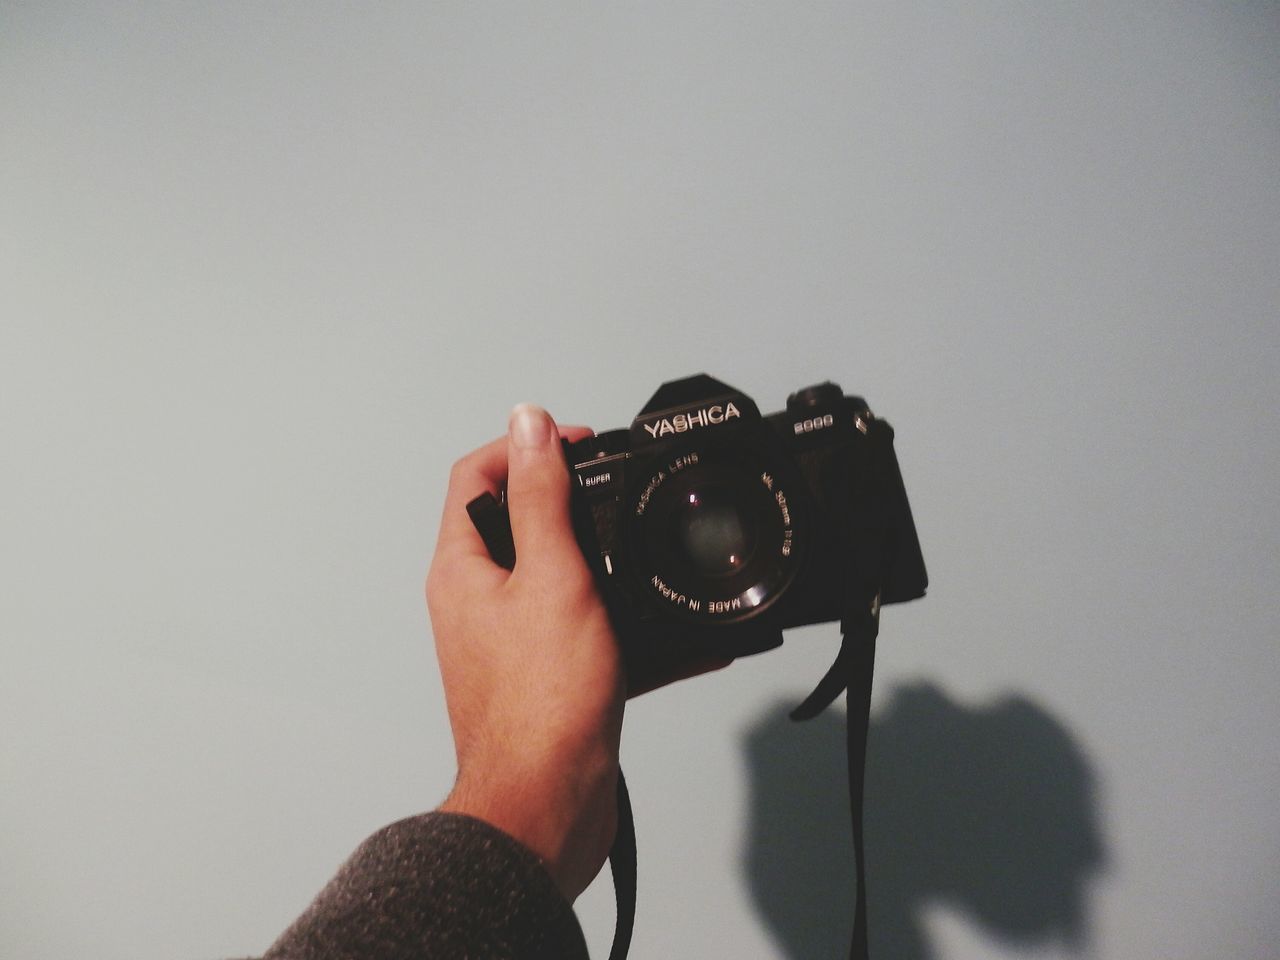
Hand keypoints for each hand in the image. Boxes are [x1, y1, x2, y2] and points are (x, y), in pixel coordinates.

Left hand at [426, 404, 622, 900]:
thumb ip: (544, 497)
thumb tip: (529, 421)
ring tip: (656, 565)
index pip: (477, 475)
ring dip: (613, 569)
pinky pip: (593, 635)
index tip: (579, 442)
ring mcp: (513, 642)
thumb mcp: (554, 577)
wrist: (549, 806)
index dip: (526, 445)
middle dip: (577, 503)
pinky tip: (686, 638)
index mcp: (464, 569)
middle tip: (623, 496)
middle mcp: (479, 601)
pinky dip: (635, 630)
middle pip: (522, 522)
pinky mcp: (549, 678)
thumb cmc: (542, 705)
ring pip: (565, 581)